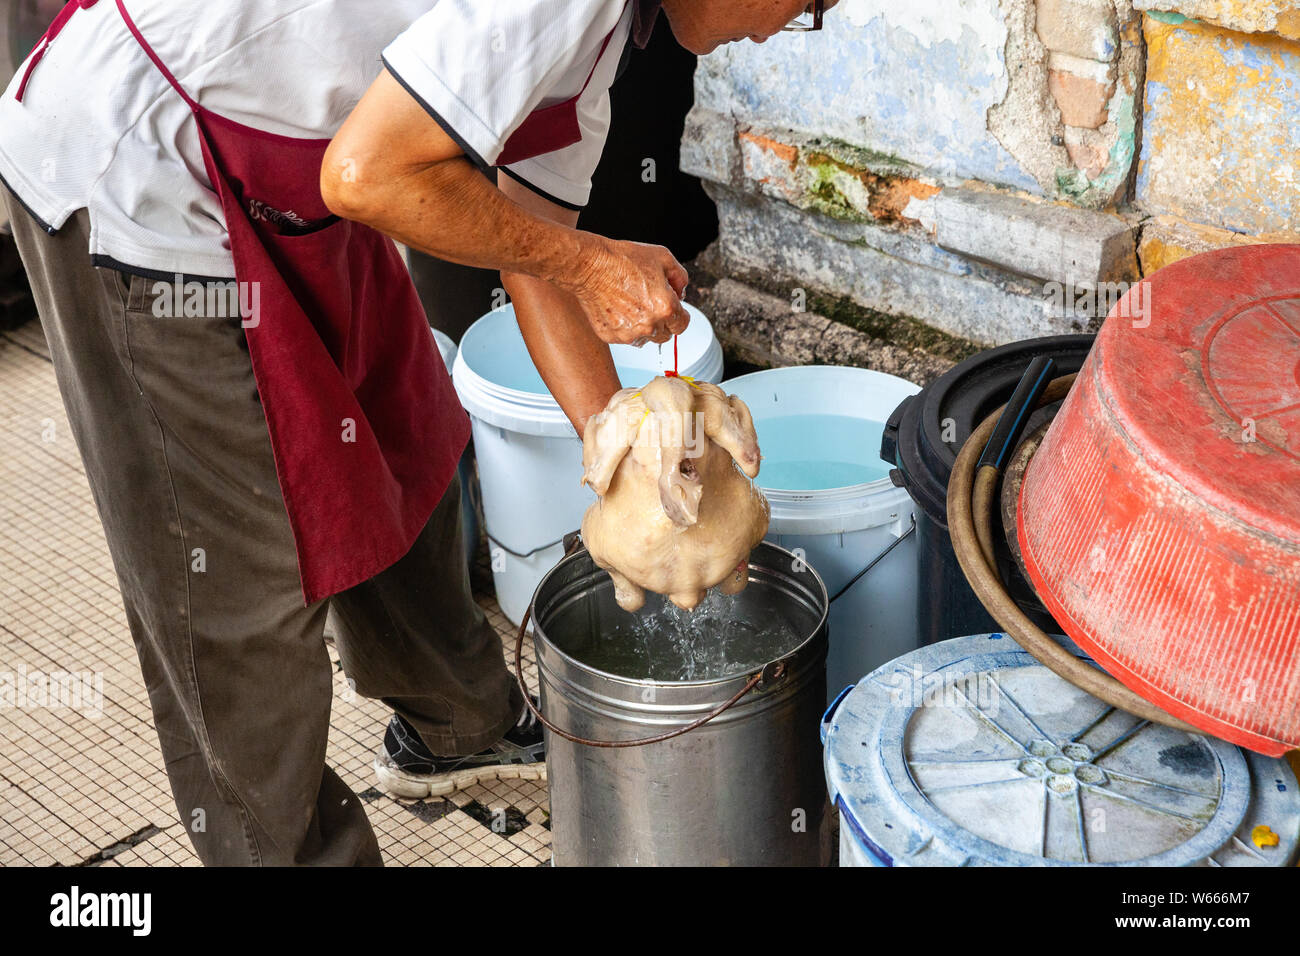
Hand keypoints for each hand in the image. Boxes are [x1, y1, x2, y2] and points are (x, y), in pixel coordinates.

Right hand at [567, 237, 689, 345]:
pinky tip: (618, 308)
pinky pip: (625, 337)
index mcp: (666, 308)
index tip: (672, 311)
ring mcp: (629, 334)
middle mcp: (649, 325)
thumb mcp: (662, 257)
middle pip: (665, 335)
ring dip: (643, 326)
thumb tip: (681, 292)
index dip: (679, 315)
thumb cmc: (623, 259)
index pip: (682, 325)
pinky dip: (624, 326)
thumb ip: (680, 277)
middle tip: (649, 303)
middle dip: (662, 321)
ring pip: (644, 338)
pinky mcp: (611, 336)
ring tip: (631, 304)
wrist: (590, 266)